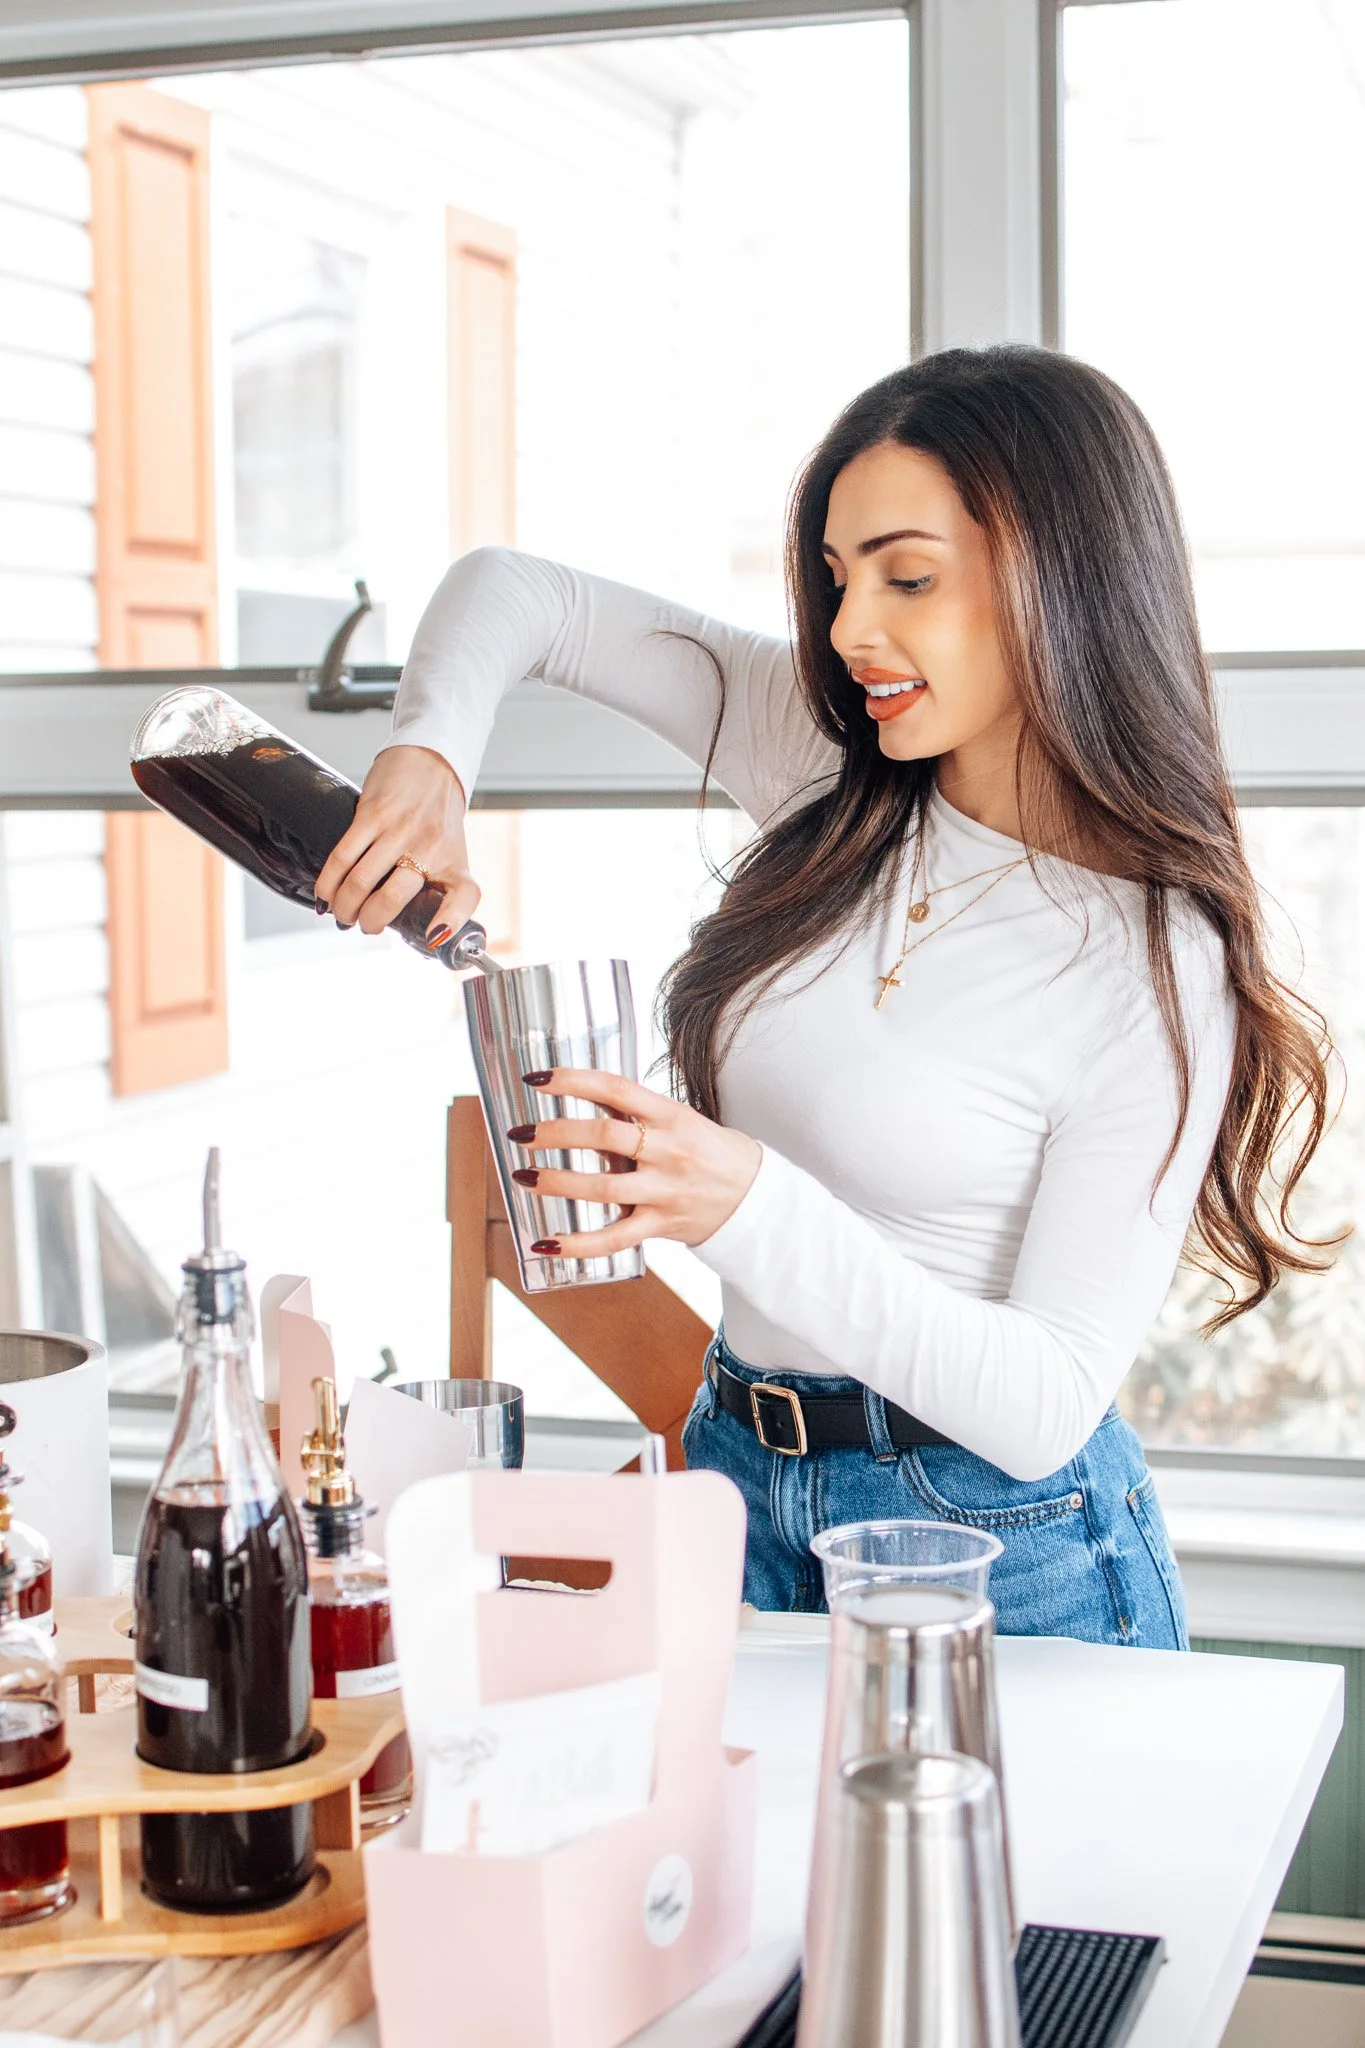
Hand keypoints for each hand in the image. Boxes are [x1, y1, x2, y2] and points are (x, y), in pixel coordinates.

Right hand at [314, 744, 476, 938]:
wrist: (432, 764)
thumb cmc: (438, 818)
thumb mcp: (451, 855)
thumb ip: (436, 887)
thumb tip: (410, 927)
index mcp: (455, 863)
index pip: (464, 897)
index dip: (449, 923)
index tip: (430, 939)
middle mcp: (431, 848)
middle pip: (391, 899)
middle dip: (368, 922)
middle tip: (362, 925)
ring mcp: (401, 830)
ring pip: (360, 881)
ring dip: (344, 906)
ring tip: (342, 912)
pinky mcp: (373, 814)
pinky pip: (343, 856)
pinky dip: (328, 882)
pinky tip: (325, 893)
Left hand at [508, 1069, 761, 1256]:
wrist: (755, 1197)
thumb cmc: (714, 1152)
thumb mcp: (683, 1119)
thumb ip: (639, 1114)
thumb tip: (586, 1098)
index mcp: (672, 1115)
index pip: (616, 1089)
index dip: (573, 1081)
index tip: (537, 1079)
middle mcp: (668, 1150)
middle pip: (604, 1135)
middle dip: (555, 1133)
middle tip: (522, 1134)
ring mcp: (664, 1190)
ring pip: (603, 1187)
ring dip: (556, 1182)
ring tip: (523, 1177)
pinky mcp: (661, 1225)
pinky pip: (613, 1238)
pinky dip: (576, 1245)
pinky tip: (545, 1243)